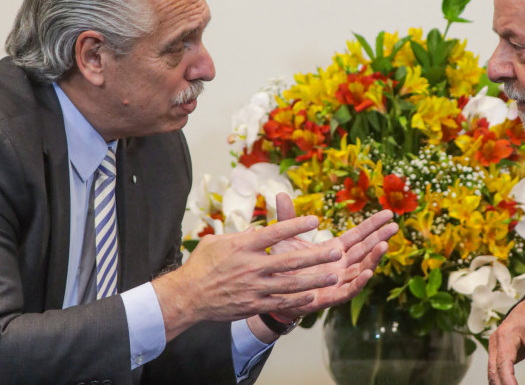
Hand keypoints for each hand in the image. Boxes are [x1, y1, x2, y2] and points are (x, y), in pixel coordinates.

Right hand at [153, 212, 349, 340]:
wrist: (188, 296)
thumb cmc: (202, 264)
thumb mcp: (218, 242)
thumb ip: (241, 235)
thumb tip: (256, 229)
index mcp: (243, 246)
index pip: (274, 233)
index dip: (295, 226)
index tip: (314, 220)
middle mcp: (252, 266)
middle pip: (289, 260)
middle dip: (315, 256)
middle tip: (336, 251)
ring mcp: (254, 287)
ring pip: (290, 284)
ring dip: (314, 280)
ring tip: (333, 275)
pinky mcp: (253, 304)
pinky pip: (280, 302)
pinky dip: (298, 300)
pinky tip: (313, 296)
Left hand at [268, 193, 397, 320]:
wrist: (271, 292)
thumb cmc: (282, 265)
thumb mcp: (285, 239)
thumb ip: (287, 218)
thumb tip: (280, 194)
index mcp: (334, 249)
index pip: (358, 235)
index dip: (372, 224)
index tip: (388, 213)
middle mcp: (341, 265)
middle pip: (364, 249)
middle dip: (380, 237)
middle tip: (395, 226)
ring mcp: (338, 281)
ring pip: (361, 269)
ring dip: (373, 258)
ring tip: (385, 245)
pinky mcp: (331, 297)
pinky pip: (349, 290)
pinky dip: (359, 282)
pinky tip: (368, 273)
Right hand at [487, 292, 524, 384]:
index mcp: (506, 336)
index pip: (503, 363)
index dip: (507, 379)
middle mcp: (497, 341)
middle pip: (494, 369)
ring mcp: (496, 346)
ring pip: (492, 370)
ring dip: (498, 383)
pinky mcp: (499, 350)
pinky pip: (496, 367)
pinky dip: (499, 378)